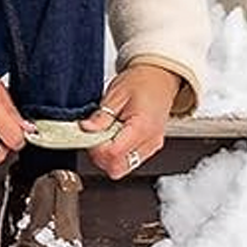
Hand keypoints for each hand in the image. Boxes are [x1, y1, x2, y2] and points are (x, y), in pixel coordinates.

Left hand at [79, 63, 181, 178]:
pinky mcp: (150, 147)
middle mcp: (150, 141)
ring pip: (123, 167)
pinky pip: (130, 160)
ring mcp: (152, 146)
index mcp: (141, 127)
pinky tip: (114, 136)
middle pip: (118, 168)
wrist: (160, 78)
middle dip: (100, 156)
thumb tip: (86, 129)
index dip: (95, 148)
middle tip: (94, 135)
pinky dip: (118, 153)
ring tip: (106, 132)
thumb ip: (102, 115)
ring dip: (109, 155)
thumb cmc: (141, 82)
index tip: (87, 134)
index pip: (113, 154)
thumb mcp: (116, 94)